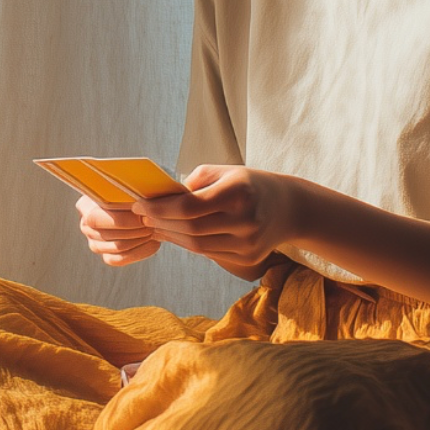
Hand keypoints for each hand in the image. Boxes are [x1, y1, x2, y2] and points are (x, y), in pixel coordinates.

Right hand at [76, 195, 161, 265]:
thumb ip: (124, 193)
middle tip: (151, 220)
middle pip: (109, 233)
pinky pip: (122, 259)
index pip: (97, 218)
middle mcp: (86, 226)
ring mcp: (95, 243)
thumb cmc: (133, 193)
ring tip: (153, 228)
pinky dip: (140, 251)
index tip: (142, 212)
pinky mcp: (107, 256)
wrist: (142, 208)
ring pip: (118, 246)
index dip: (122, 217)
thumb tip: (135, 203)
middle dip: (134, 227)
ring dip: (140, 238)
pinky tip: (154, 242)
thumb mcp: (126, 187)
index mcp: (84, 206)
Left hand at [132, 165, 298, 274]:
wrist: (289, 208)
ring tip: (154, 225)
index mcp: (238, 193)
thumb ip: (194, 182)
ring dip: (170, 236)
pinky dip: (187, 245)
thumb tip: (162, 197)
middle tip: (142, 215)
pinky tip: (174, 235)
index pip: (189, 207)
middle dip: (160, 223)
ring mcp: (248, 243)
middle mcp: (245, 220)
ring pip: (197, 247)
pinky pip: (209, 254)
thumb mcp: (225, 171)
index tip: (140, 204)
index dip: (160, 208)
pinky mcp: (248, 258)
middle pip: (190, 229)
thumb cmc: (250, 184)